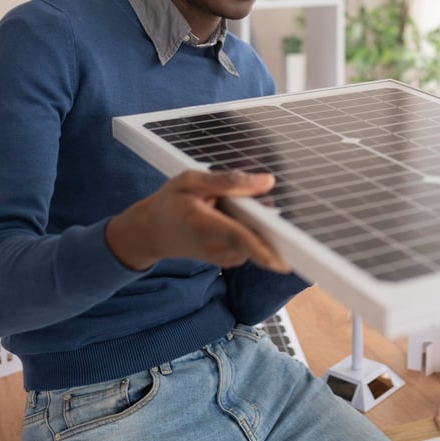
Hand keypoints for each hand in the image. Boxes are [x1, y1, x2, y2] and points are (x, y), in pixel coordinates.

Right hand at [106, 170, 288, 272]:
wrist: (152, 232)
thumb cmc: (171, 202)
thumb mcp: (192, 180)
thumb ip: (230, 181)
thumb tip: (268, 181)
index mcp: (205, 225)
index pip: (241, 237)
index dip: (265, 248)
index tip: (287, 260)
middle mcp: (217, 247)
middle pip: (257, 237)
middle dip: (265, 219)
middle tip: (246, 201)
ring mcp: (225, 258)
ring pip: (256, 239)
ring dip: (255, 222)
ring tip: (228, 207)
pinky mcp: (231, 260)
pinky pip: (252, 242)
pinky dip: (250, 229)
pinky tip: (231, 216)